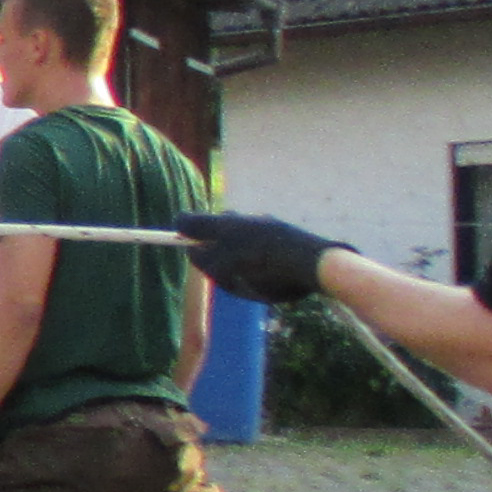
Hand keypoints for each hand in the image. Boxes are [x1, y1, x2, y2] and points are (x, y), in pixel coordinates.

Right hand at [177, 211, 342, 304]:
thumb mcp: (227, 273)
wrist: (316, 265)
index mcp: (223, 226)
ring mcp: (264, 222)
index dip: (180, 230)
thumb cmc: (267, 272)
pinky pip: (259, 238)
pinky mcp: (283, 231)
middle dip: (210, 239)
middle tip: (215, 264)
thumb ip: (204, 259)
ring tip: (245, 272)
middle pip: (216, 224)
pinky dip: (256, 251)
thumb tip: (192, 248)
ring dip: (235, 246)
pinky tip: (269, 269)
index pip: (189, 220)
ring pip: (239, 231)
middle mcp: (241, 218)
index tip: (175, 238)